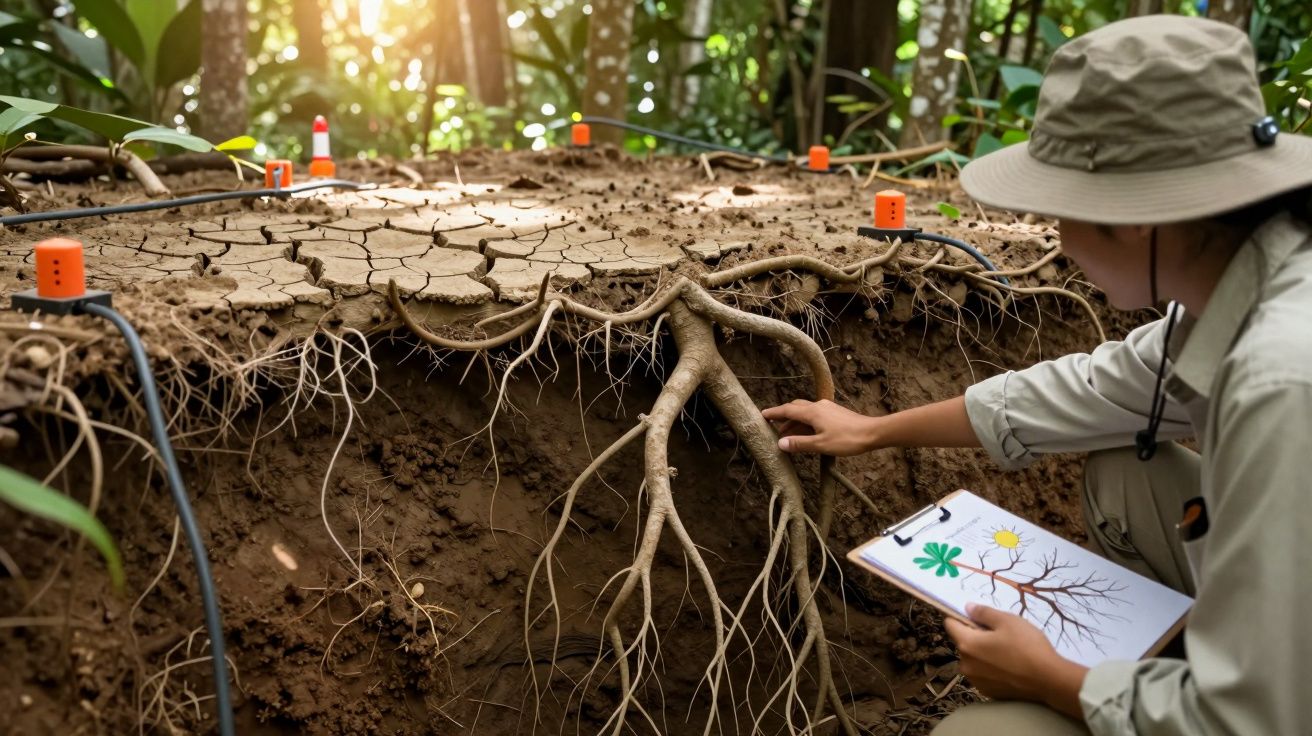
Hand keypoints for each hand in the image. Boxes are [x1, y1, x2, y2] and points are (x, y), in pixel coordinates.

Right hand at [760, 399, 877, 455]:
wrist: (872, 433)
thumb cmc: (847, 439)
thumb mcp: (820, 445)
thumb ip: (799, 444)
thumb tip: (780, 443)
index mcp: (812, 412)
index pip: (787, 410)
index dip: (774, 413)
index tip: (762, 414)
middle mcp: (818, 406)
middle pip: (796, 408)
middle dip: (784, 417)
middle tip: (774, 427)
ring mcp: (828, 409)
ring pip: (806, 413)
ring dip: (795, 422)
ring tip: (788, 435)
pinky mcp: (835, 414)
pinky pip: (815, 416)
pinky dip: (806, 423)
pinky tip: (807, 434)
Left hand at [944, 603, 1088, 718]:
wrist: (1048, 680)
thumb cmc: (1026, 646)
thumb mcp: (1007, 621)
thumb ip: (983, 612)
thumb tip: (967, 607)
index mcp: (966, 644)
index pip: (950, 625)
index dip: (961, 617)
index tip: (978, 617)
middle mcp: (965, 665)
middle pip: (963, 643)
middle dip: (976, 636)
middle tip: (1000, 634)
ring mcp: (976, 681)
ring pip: (973, 659)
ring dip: (983, 653)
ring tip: (1007, 651)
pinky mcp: (988, 692)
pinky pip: (983, 674)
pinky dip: (991, 668)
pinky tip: (1009, 667)